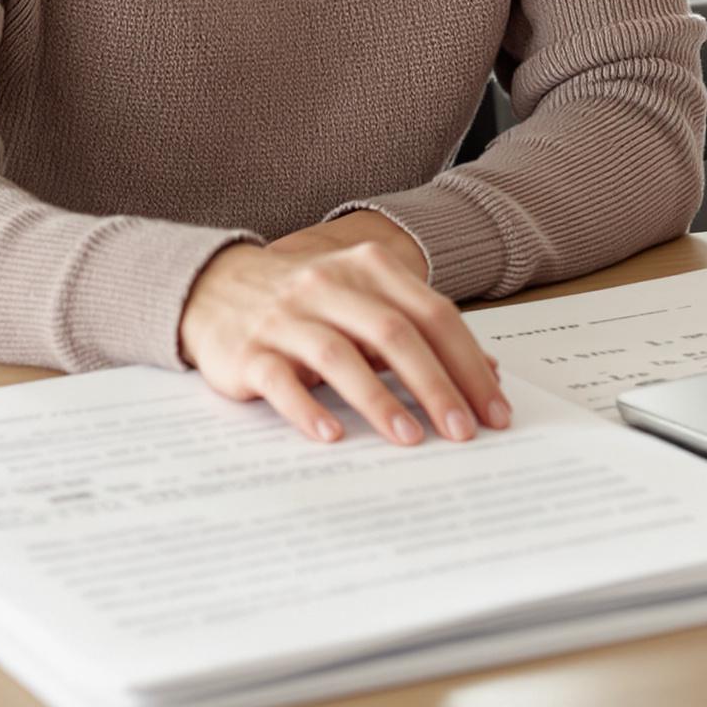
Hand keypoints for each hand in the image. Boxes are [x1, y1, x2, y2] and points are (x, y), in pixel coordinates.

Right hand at [178, 213, 509, 446]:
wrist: (212, 285)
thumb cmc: (306, 299)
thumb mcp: (365, 298)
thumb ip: (420, 328)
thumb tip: (486, 370)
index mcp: (368, 266)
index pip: (433, 313)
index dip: (468, 362)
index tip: (494, 408)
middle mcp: (329, 284)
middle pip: (394, 333)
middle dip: (436, 386)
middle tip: (463, 431)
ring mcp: (286, 316)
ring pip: (340, 356)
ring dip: (379, 400)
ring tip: (410, 439)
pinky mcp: (247, 350)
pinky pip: (280, 381)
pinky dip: (307, 409)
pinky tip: (332, 436)